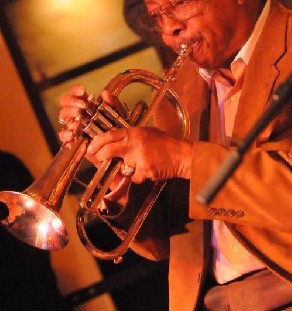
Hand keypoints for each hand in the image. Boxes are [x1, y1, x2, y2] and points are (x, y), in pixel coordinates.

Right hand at [58, 84, 123, 167]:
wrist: (115, 147)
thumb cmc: (115, 127)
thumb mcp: (117, 113)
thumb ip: (112, 103)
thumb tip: (105, 93)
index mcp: (84, 105)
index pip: (75, 94)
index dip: (76, 91)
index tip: (83, 91)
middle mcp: (76, 114)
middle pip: (65, 104)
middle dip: (72, 102)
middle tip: (82, 106)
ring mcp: (73, 127)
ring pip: (63, 118)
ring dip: (69, 114)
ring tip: (78, 116)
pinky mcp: (73, 140)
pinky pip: (63, 137)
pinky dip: (66, 135)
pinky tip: (72, 134)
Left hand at [58, 85, 192, 182]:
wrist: (181, 155)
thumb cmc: (164, 143)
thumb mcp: (146, 132)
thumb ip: (130, 136)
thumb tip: (113, 141)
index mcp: (135, 132)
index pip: (110, 135)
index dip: (97, 142)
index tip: (91, 147)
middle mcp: (134, 144)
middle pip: (108, 150)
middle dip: (100, 156)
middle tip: (98, 159)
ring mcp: (138, 158)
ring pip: (122, 167)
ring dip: (127, 169)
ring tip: (142, 163)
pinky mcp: (144, 171)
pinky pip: (134, 177)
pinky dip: (139, 177)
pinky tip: (149, 170)